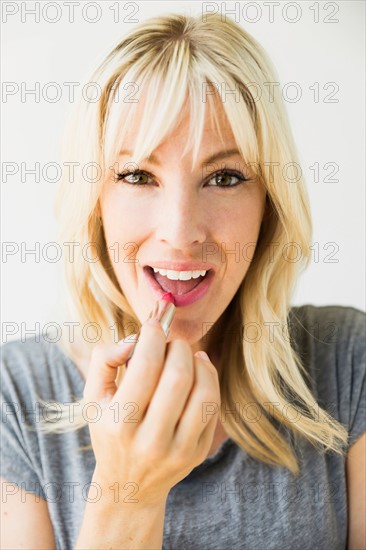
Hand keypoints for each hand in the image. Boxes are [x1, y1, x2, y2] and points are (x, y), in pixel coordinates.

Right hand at [83, 317, 220, 507]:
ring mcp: (178, 450)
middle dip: (178, 347)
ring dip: (198, 362)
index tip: (155, 322)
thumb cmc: (109, 431)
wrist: (128, 485)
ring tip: (187, 356)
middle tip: (172, 343)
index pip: (146, 366)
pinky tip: (199, 370)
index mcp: (120, 423)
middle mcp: (151, 440)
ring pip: (204, 392)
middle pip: (179, 376)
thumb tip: (134, 339)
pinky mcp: (197, 453)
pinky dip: (210, 380)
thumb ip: (104, 360)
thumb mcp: (93, 398)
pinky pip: (213, 406)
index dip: (154, 335)